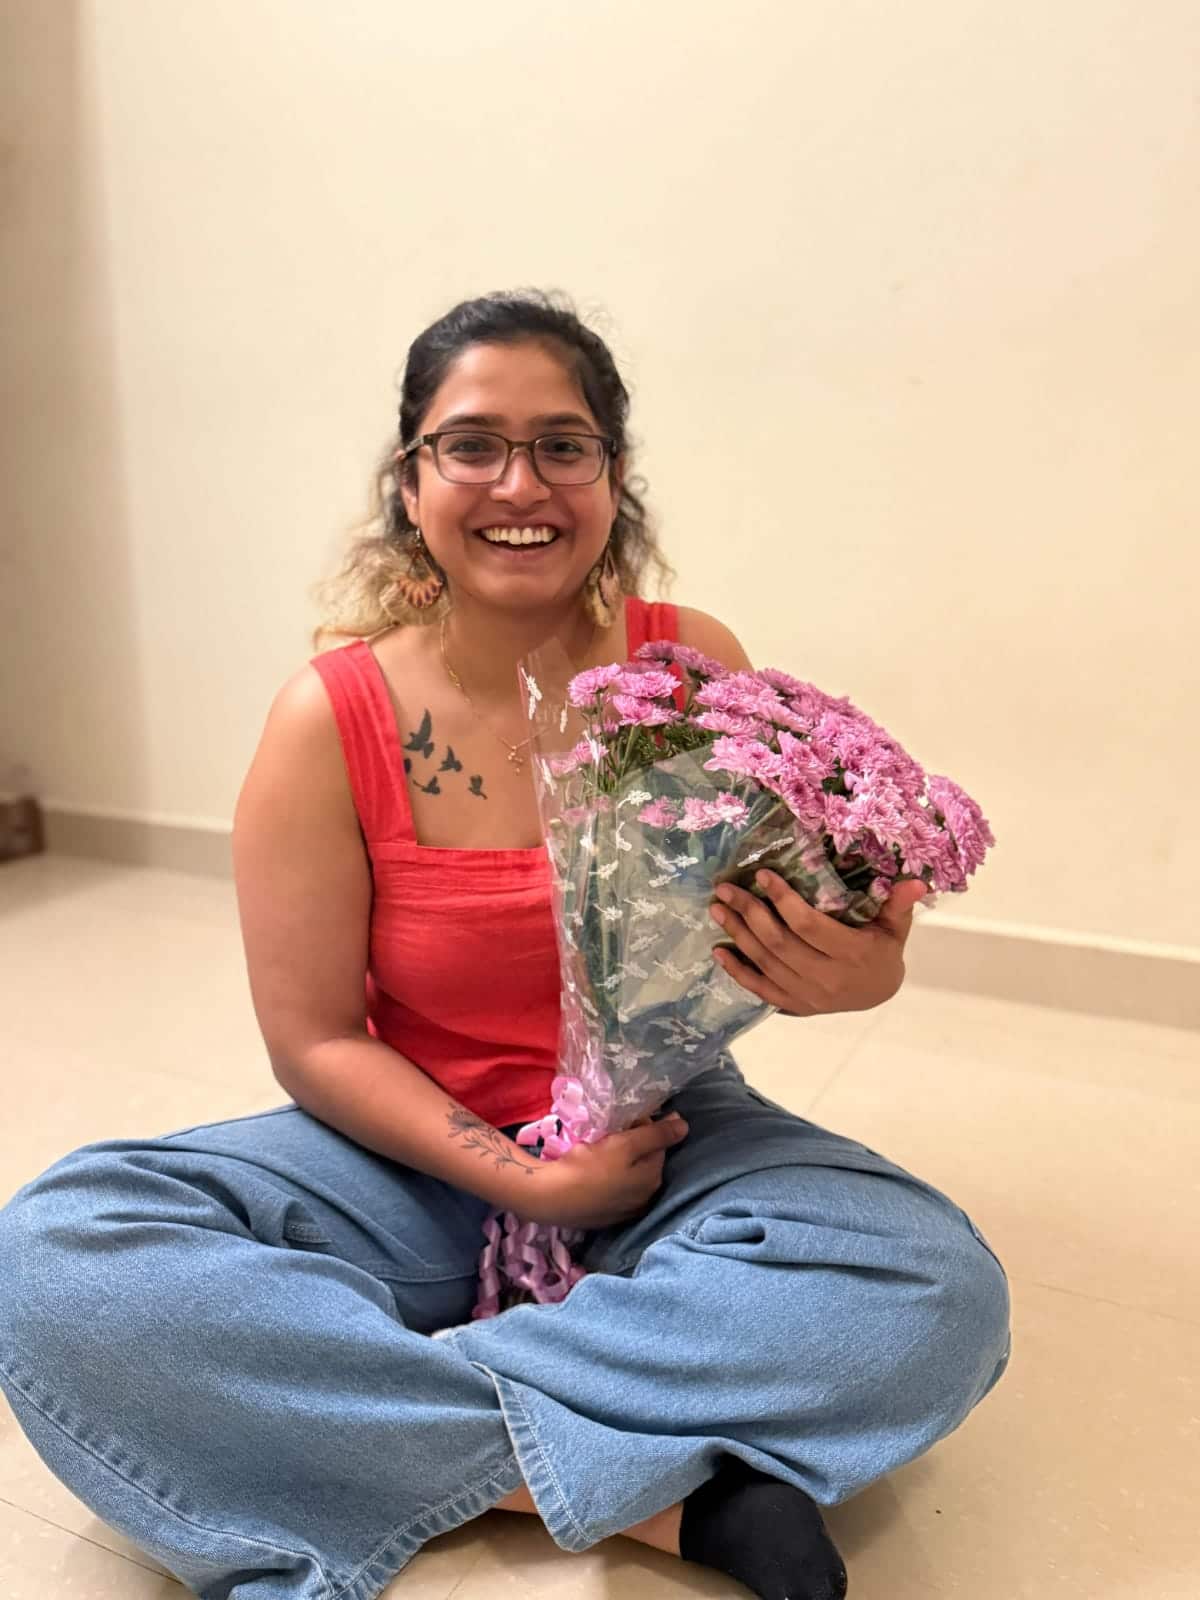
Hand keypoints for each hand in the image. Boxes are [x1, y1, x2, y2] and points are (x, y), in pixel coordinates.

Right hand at [522, 1115, 689, 1229]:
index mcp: (653, 1179)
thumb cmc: (591, 1168)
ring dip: (620, 1160)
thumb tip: (685, 1126)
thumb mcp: (626, 1145)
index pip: (658, 1143)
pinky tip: (592, 1170)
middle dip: (634, 1144)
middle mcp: (644, 1199)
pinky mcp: (604, 1216)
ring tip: (599, 1148)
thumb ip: (657, 1135)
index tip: (623, 1119)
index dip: (643, 1126)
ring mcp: (624, 1211)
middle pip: (645, 1160)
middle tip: (610, 1132)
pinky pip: (613, 1188)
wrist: (551, 1197)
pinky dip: (608, 1176)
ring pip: (629, 1175)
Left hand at [709, 870, 927, 1016]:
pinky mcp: (794, 1006)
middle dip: (749, 913)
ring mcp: (808, 996)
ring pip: (766, 964)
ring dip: (738, 935)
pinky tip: (718, 951)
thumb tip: (914, 882)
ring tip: (717, 909)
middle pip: (779, 944)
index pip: (809, 926)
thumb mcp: (894, 927)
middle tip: (726, 889)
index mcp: (852, 955)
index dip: (783, 900)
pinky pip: (761, 990)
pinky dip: (738, 971)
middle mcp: (827, 979)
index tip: (763, 875)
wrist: (878, 994)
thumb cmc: (882, 950)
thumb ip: (898, 904)